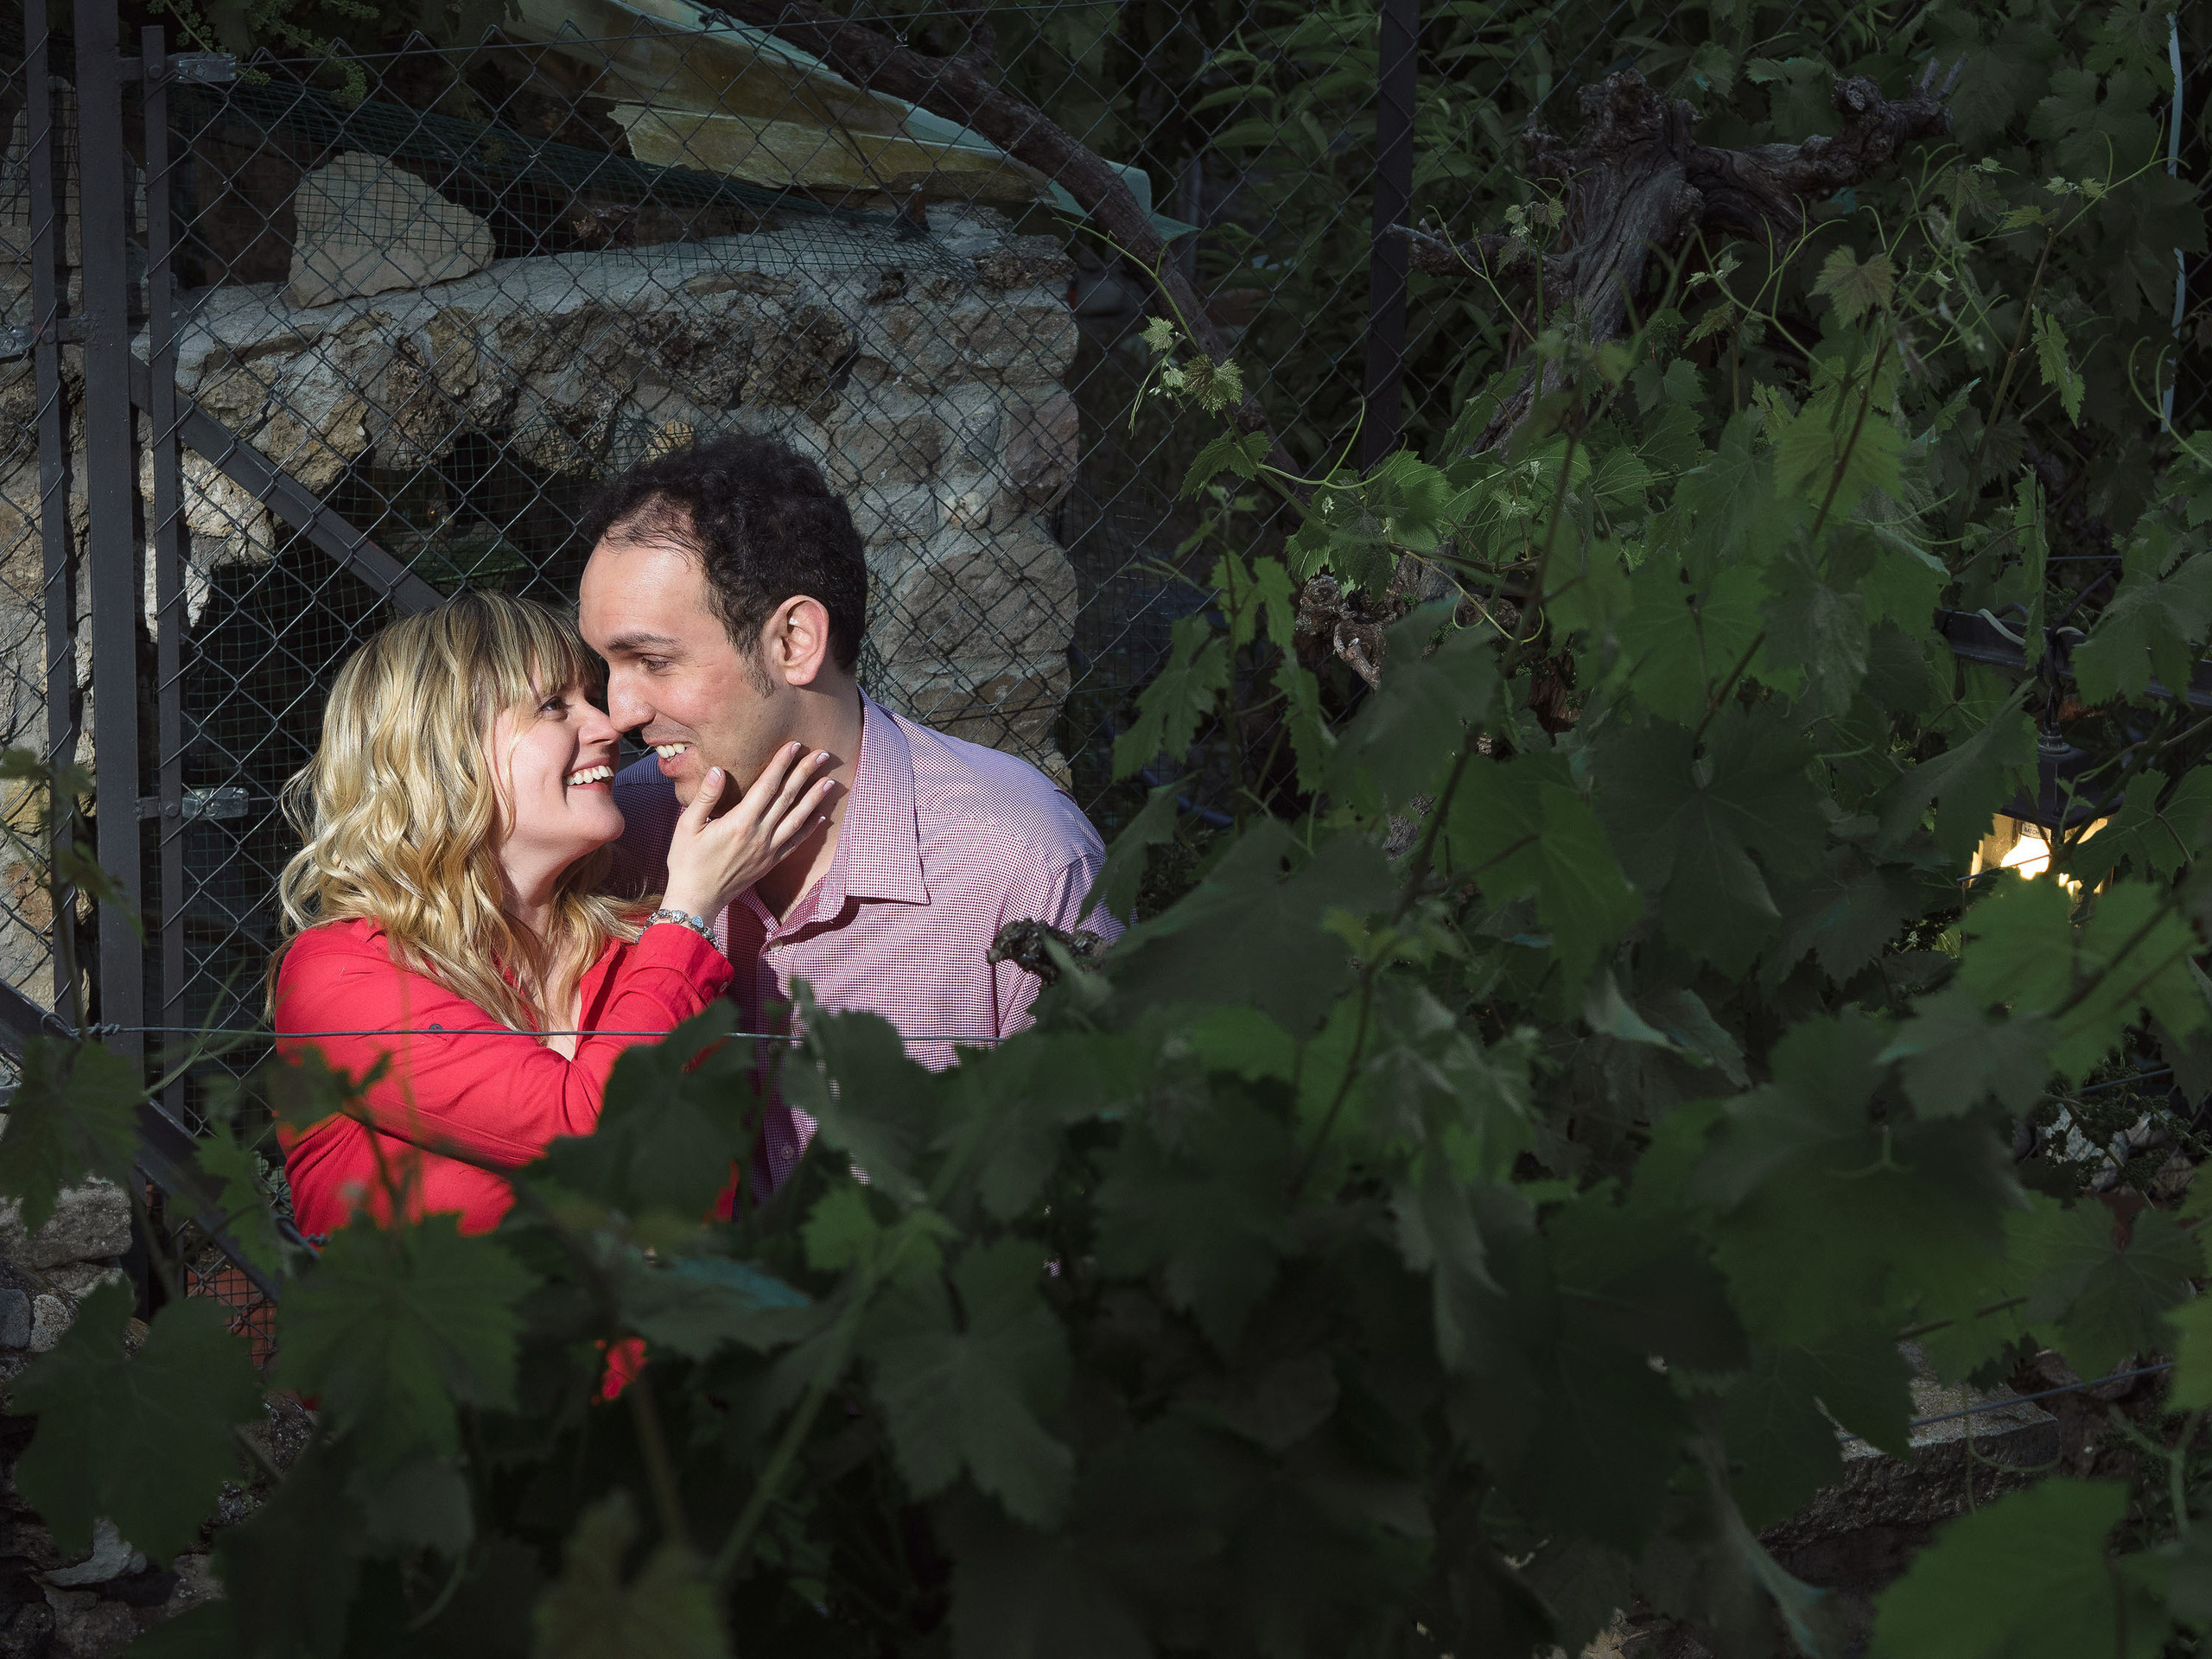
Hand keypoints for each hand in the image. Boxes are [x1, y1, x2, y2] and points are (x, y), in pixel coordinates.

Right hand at [660, 743, 833, 921]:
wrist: (696, 899)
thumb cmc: (687, 861)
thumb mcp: (687, 826)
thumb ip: (705, 797)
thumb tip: (719, 770)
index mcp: (739, 822)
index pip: (767, 786)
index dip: (782, 763)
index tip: (795, 745)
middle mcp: (759, 835)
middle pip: (788, 798)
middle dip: (806, 773)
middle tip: (823, 754)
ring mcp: (768, 850)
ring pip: (798, 819)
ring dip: (815, 798)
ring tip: (830, 781)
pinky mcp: (770, 863)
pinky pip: (796, 843)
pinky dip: (810, 828)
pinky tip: (821, 816)